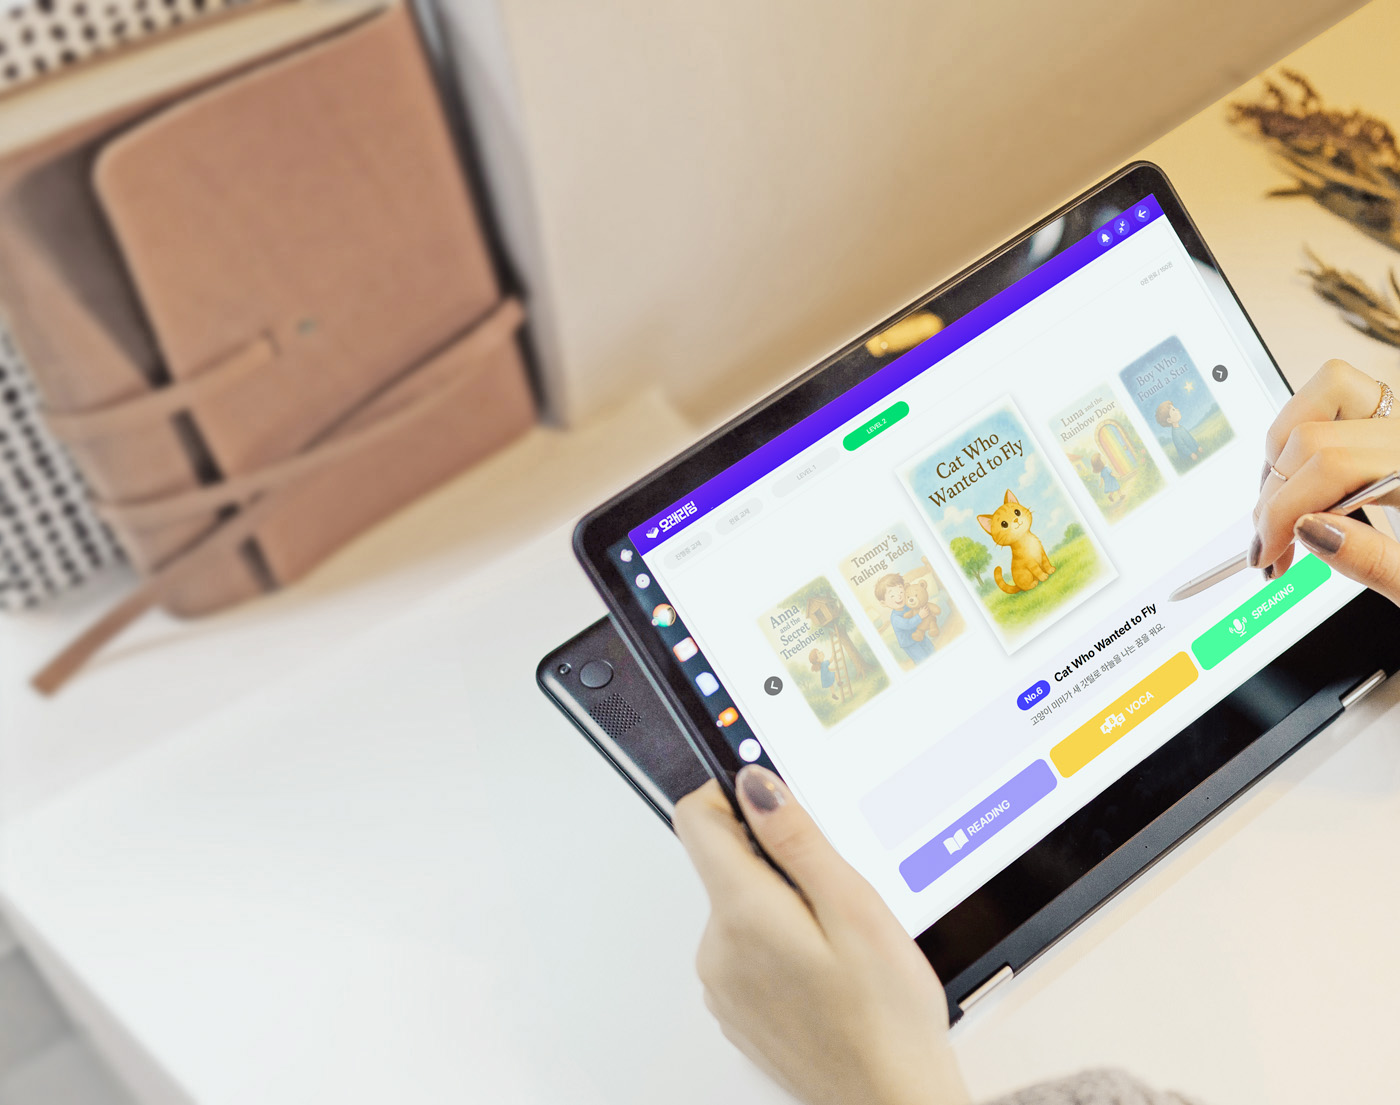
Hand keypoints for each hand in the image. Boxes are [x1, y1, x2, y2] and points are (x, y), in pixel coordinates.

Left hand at [673, 768, 967, 1104]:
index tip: (773, 799)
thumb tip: (755, 784)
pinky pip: (747, 949)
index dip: (733, 793)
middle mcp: (717, 949)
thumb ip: (797, 838)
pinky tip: (827, 970)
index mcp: (741, 913)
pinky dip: (781, 944)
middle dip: (776, 860)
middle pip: (724, 863)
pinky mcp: (736, 1009)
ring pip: (739, 907)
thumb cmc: (886, 1018)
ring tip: (839, 942)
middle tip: (836, 892)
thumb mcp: (855, 907)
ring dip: (782, 905)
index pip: (696, 817)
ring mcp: (723, 984)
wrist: (891, 1100)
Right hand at [1254, 358, 1399, 604]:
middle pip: (1315, 430)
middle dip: (1275, 493)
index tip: (1268, 553)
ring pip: (1322, 397)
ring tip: (1282, 512)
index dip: (1282, 510)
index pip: (1330, 463)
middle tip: (1269, 548)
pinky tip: (1309, 490)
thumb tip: (1308, 531)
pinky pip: (1343, 405)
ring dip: (1284, 455)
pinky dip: (1308, 442)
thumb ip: (1375, 560)